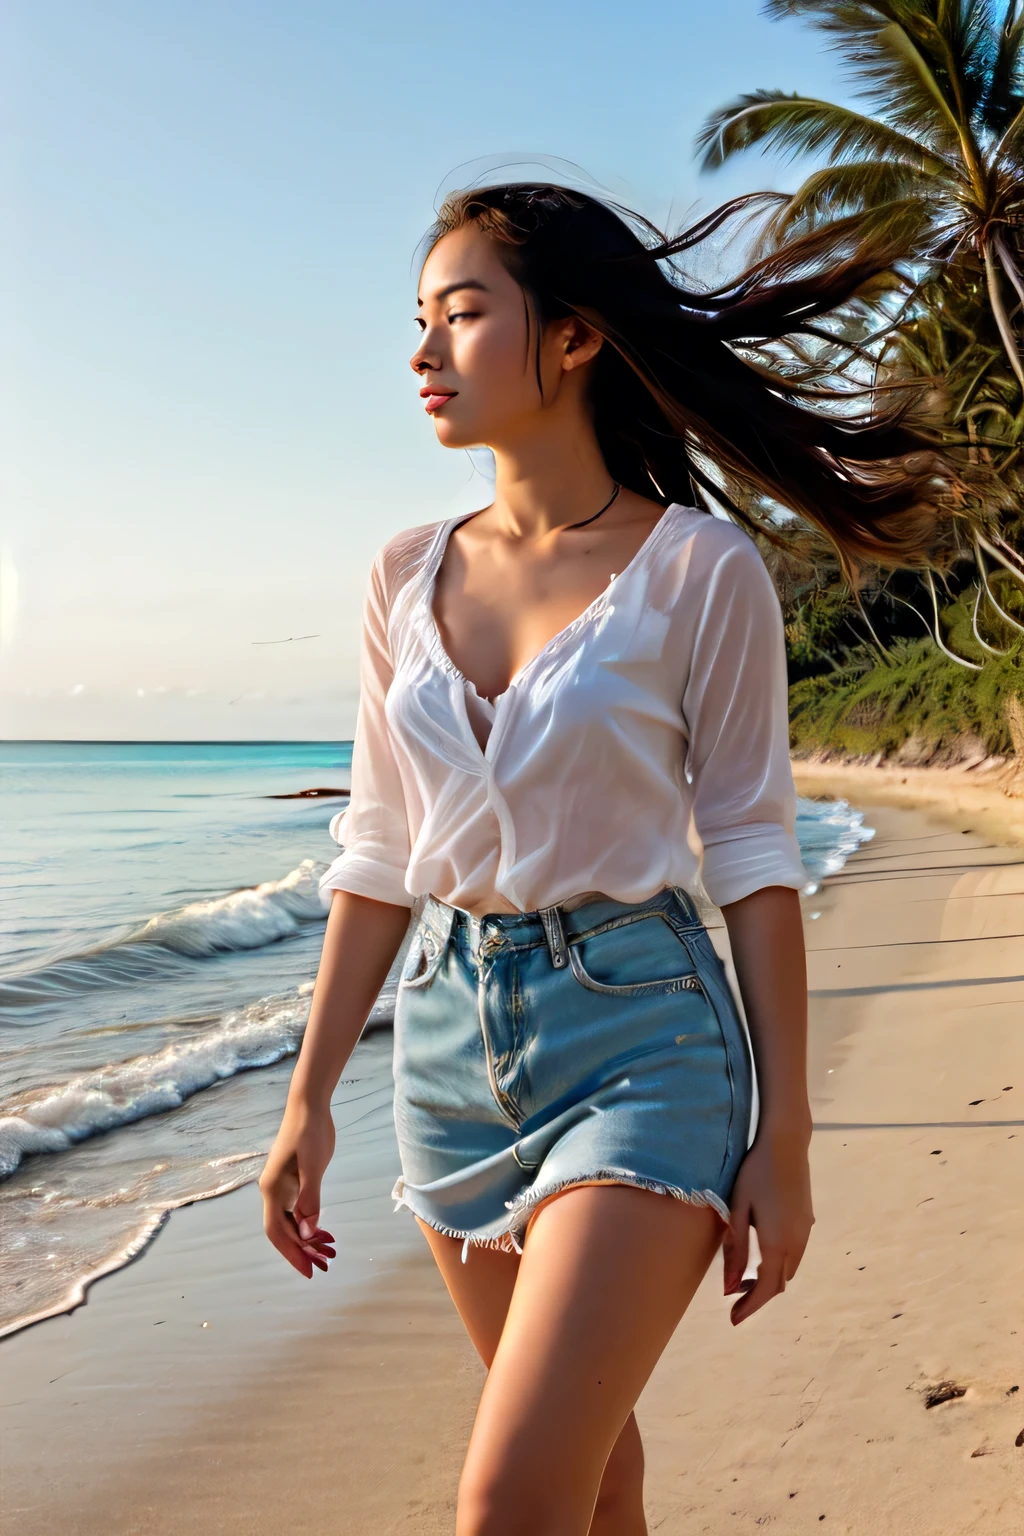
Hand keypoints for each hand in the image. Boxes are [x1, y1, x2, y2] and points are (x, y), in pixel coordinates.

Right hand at [259, 1103, 336, 1277]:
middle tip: (325, 1266)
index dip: (292, 1253)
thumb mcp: (312, 1165)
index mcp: (273, 1190)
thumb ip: (310, 1199)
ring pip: (293, 1222)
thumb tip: (308, 1234)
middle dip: (302, 1251)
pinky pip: (299, 1211)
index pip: (278, 1232)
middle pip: (285, 1231)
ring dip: (308, 1239)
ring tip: (330, 1253)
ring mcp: (283, 1187)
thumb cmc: (310, 1132)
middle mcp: (273, 1192)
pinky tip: (325, 1232)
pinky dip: (311, 1224)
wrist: (309, 1105)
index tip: (309, 1271)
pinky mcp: (294, 1181)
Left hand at [722, 1123, 813, 1325]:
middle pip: (780, 1283)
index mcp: (777, 1242)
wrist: (786, 1143)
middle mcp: (797, 1242)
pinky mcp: (807, 1220)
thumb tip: (729, 1287)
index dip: (750, 1307)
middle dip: (758, 1294)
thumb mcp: (738, 1210)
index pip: (766, 1289)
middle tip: (733, 1294)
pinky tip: (762, 1250)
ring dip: (769, 1278)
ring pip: (789, 1268)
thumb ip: (736, 1250)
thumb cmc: (754, 1173)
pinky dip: (778, 1262)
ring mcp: (805, 1231)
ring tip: (744, 1274)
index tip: (733, 1319)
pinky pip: (795, 1253)